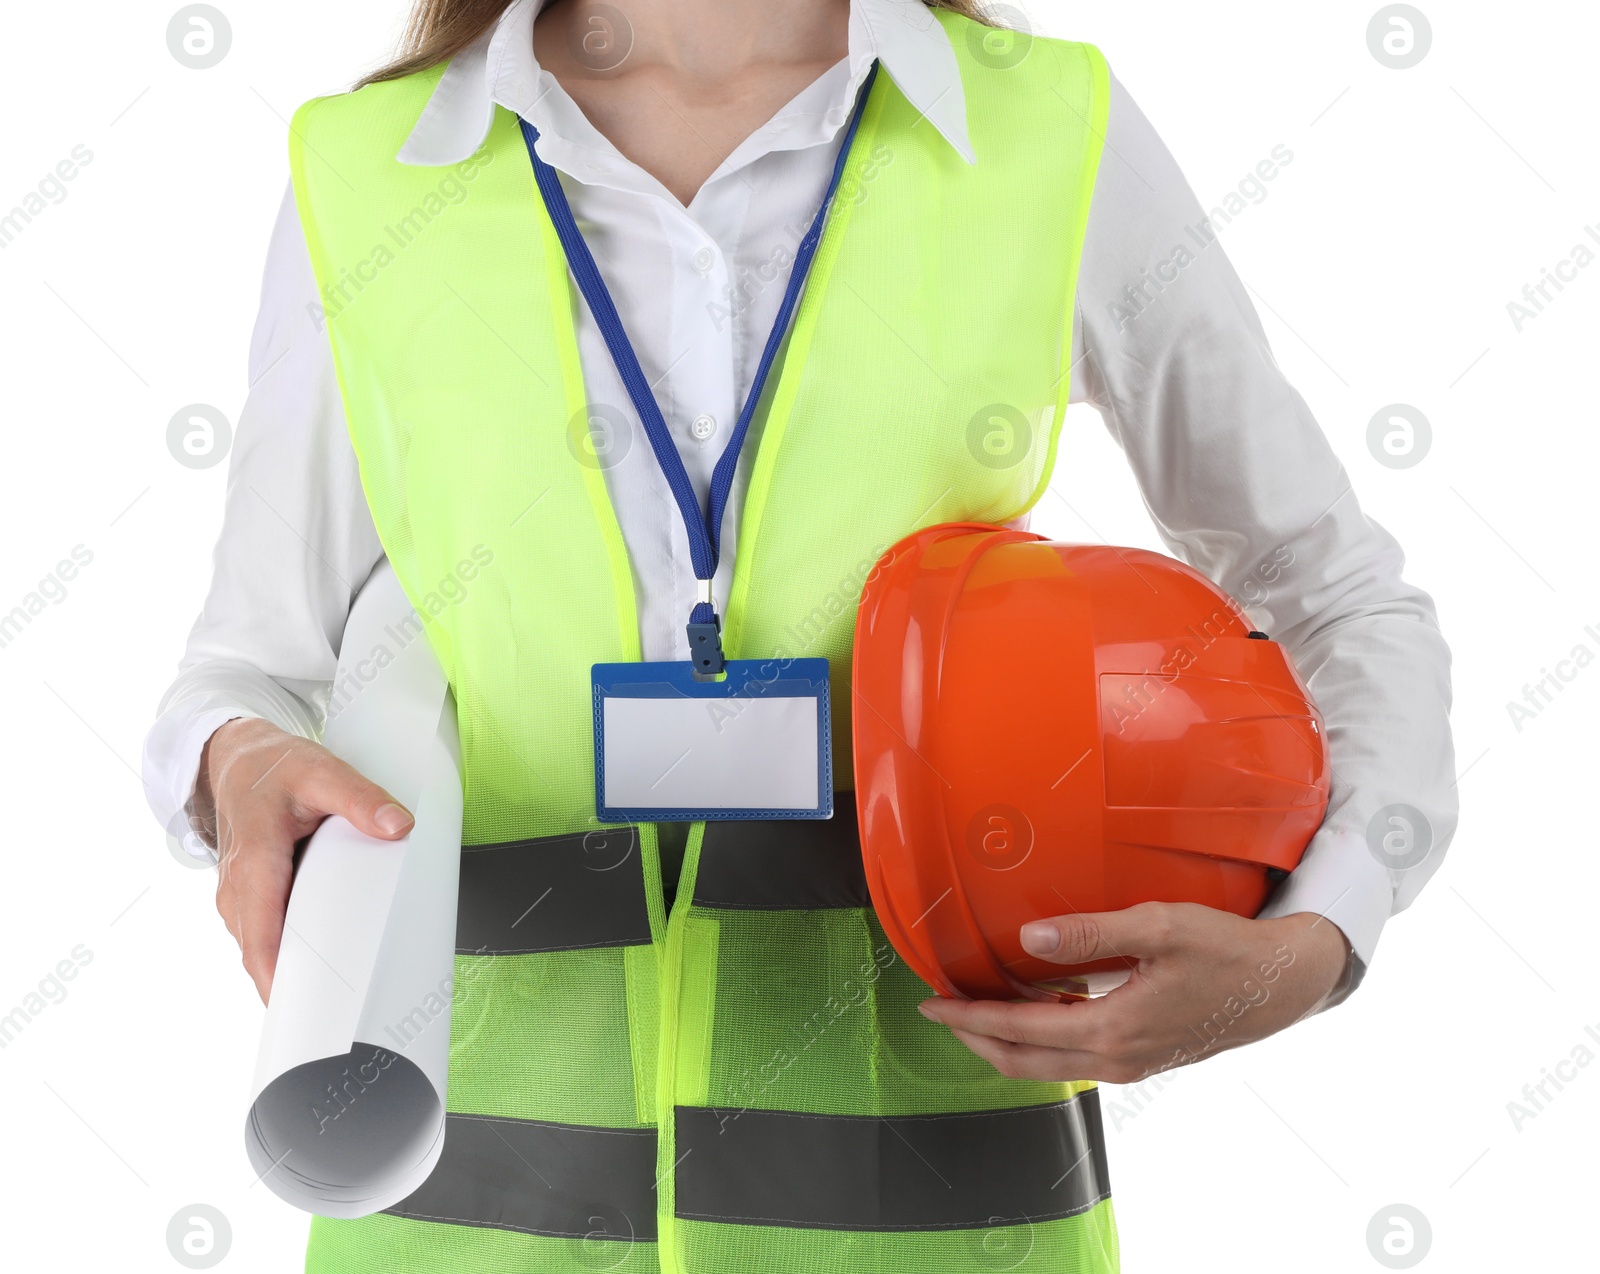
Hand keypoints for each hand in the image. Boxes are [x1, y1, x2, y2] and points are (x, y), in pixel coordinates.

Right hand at [195, 717, 413, 1003]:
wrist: (236, 760)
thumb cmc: (274, 768)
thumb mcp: (322, 772)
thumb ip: (361, 799)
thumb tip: (399, 827)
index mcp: (254, 861)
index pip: (260, 934)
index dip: (275, 977)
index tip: (299, 1010)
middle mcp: (237, 888)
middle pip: (259, 953)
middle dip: (289, 987)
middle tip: (335, 1019)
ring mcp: (237, 896)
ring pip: (259, 947)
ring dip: (287, 973)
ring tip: (332, 1003)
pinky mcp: (247, 898)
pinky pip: (263, 935)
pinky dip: (284, 953)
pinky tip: (318, 968)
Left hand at [918, 903, 1351, 1082]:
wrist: (1282, 984)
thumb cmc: (1226, 949)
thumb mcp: (1159, 927)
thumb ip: (1091, 933)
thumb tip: (1029, 940)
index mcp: (1114, 1029)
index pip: (1021, 1029)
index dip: (970, 1017)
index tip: (933, 1004)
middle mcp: (1117, 1058)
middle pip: (1024, 1062)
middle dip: (975, 1038)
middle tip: (940, 1012)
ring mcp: (1131, 1063)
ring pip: (1049, 1065)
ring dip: (1007, 1041)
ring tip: (976, 1009)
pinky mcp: (1142, 1056)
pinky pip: (1076, 1056)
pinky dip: (1043, 1039)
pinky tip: (1038, 1008)